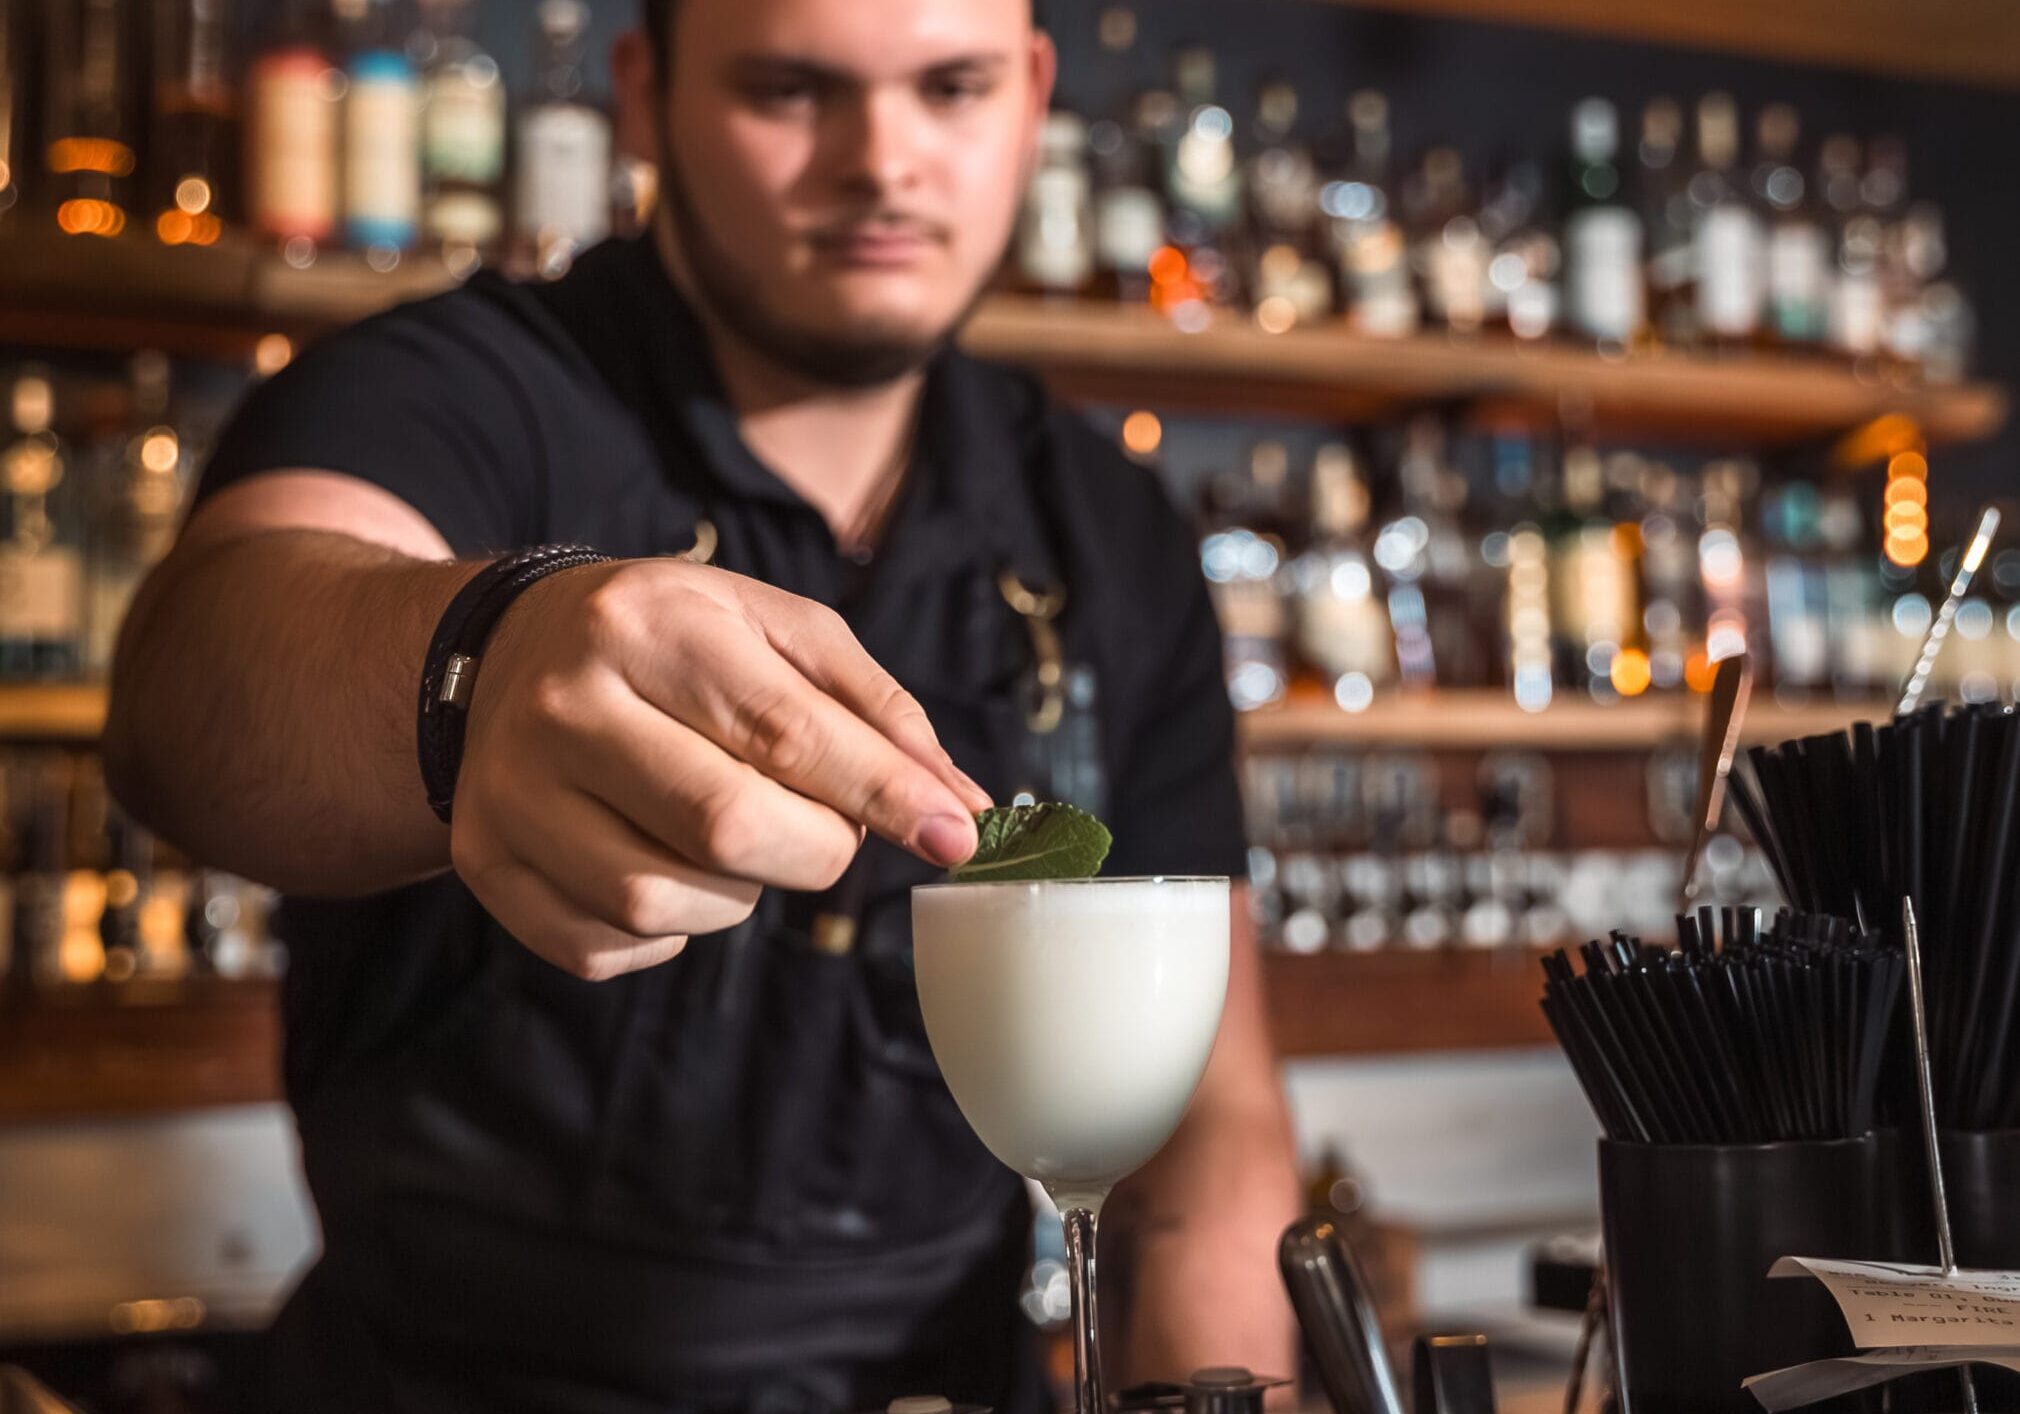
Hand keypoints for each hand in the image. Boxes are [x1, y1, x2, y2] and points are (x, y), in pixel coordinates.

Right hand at [450, 557, 990, 978]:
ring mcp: (510, 792)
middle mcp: (563, 706)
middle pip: (725, 829)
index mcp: (644, 626)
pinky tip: (665, 863)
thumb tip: (959, 806)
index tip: (954, 835)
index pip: (784, 733)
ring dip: (737, 893)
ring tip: (730, 833)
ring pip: (663, 903)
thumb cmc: (670, 639)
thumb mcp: (774, 629)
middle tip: (827, 827)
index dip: (883, 796)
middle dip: (814, 849)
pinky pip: (605, 946)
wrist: (503, 651)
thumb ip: (874, 710)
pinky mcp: (484, 864)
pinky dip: (665, 930)